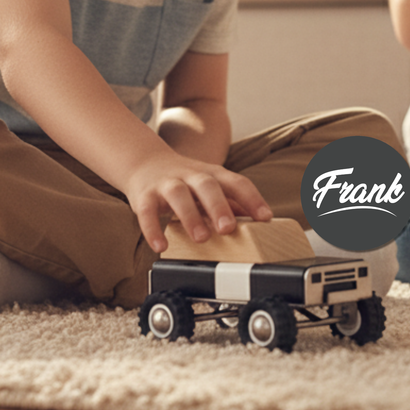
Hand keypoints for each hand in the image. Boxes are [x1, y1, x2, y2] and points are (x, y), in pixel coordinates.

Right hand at [123, 150, 271, 253]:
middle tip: (228, 229)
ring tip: (201, 238)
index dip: (252, 198)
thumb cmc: (185, 180)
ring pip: (178, 194)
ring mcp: (166, 183)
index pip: (236, 182)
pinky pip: (146, 211)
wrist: (145, 162)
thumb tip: (260, 219)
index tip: (265, 218)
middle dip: (219, 206)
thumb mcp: (210, 185)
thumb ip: (232, 201)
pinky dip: (152, 228)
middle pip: (207, 185)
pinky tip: (160, 246)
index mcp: (212, 174)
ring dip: (190, 216)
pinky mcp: (144, 195)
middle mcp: (190, 175)